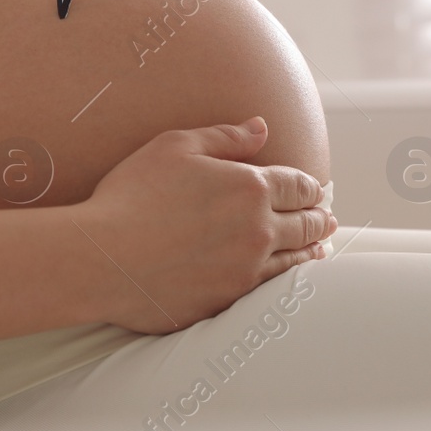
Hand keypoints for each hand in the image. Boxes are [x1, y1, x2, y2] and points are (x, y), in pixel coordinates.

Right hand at [76, 117, 335, 333]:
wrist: (103, 259)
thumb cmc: (132, 195)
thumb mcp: (175, 147)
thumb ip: (225, 137)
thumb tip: (261, 128)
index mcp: (250, 187)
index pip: (298, 185)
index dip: (310, 187)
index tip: (316, 190)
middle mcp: (258, 230)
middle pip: (306, 223)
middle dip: (320, 218)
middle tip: (327, 219)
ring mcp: (246, 270)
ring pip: (296, 260)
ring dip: (313, 251)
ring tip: (321, 247)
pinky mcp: (230, 301)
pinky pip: (272, 291)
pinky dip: (290, 280)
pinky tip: (289, 278)